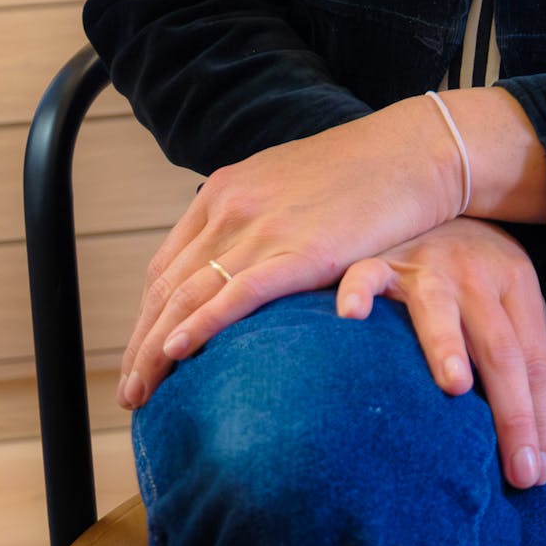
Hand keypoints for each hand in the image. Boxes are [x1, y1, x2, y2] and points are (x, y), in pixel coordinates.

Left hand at [117, 99, 464, 410]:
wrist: (415, 151)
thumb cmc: (364, 172)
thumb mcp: (292, 185)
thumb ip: (258, 216)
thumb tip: (241, 258)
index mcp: (226, 189)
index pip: (168, 263)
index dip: (148, 316)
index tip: (142, 353)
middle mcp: (233, 206)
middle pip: (169, 286)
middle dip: (142, 344)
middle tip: (130, 391)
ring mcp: (263, 226)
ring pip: (190, 296)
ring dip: (157, 351)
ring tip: (142, 394)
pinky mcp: (299, 250)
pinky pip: (235, 294)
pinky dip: (199, 326)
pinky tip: (178, 355)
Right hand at [337, 217, 545, 491]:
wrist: (441, 193)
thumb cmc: (480, 275)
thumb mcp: (515, 307)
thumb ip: (530, 367)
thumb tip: (538, 459)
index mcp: (515, 282)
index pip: (532, 359)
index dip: (536, 416)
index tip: (535, 473)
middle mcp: (474, 273)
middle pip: (499, 345)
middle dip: (510, 408)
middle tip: (517, 468)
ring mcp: (427, 265)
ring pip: (439, 309)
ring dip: (448, 346)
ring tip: (455, 386)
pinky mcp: (381, 260)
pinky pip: (366, 274)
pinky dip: (358, 293)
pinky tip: (353, 317)